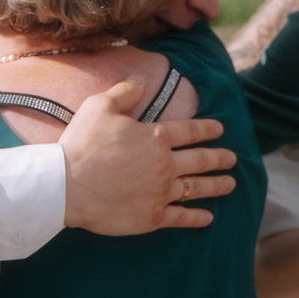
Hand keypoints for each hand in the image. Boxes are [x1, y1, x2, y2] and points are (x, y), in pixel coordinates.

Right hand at [60, 80, 239, 233]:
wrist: (66, 186)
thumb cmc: (81, 145)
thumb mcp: (98, 107)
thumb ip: (123, 92)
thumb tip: (140, 80)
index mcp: (155, 137)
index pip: (190, 130)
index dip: (208, 128)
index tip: (220, 129)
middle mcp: (165, 164)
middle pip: (201, 160)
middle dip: (220, 158)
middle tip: (232, 159)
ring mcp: (161, 192)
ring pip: (197, 188)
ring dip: (217, 185)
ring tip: (231, 184)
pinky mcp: (152, 217)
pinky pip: (181, 217)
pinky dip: (197, 217)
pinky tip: (208, 218)